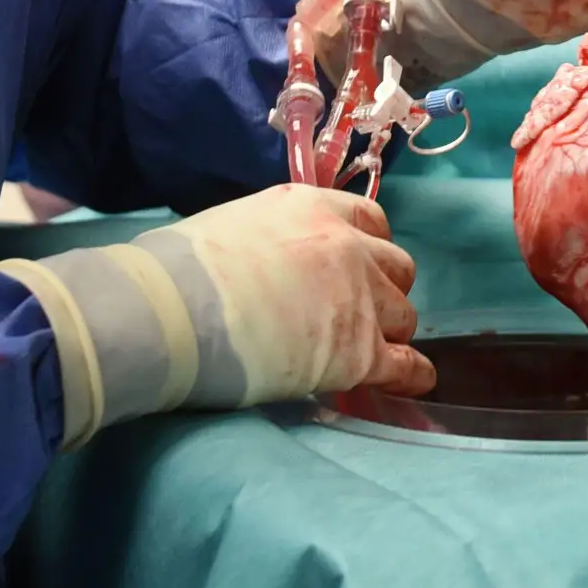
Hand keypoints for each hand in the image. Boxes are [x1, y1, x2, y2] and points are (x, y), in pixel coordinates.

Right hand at [144, 183, 433, 404]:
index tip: (358, 263)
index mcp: (312, 208)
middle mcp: (348, 247)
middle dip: (383, 287)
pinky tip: (409, 379)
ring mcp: (360, 300)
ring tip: (372, 348)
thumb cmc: (178, 269)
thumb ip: (264, 238)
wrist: (177, 311)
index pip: (368, 219)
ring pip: (404, 315)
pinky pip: (407, 365)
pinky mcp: (361, 353)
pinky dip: (410, 373)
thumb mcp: (229, 225)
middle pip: (395, 267)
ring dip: (390, 330)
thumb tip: (257, 263)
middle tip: (359, 309)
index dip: (368, 245)